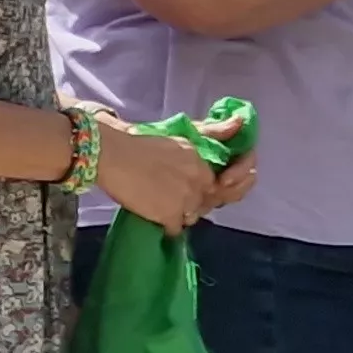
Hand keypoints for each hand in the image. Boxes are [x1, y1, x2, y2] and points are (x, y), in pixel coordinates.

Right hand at [91, 113, 254, 232]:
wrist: (112, 155)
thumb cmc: (142, 141)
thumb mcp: (182, 133)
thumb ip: (213, 131)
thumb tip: (241, 123)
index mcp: (203, 162)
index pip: (219, 183)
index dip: (210, 186)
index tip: (194, 186)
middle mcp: (199, 183)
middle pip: (206, 201)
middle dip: (194, 200)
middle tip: (171, 194)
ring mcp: (185, 201)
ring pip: (192, 216)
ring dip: (182, 212)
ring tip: (163, 202)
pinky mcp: (169, 216)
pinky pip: (177, 229)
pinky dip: (169, 226)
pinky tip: (157, 216)